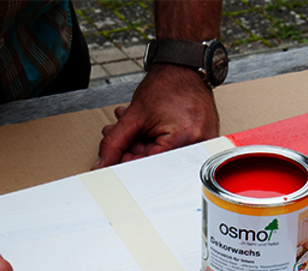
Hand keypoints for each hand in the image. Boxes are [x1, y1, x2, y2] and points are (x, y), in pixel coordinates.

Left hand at [93, 63, 218, 167]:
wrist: (184, 67)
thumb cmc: (166, 85)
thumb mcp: (134, 116)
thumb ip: (115, 143)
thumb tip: (103, 164)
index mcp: (182, 138)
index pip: (149, 166)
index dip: (128, 163)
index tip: (117, 158)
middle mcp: (197, 144)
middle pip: (157, 164)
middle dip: (134, 151)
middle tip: (124, 136)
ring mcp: (204, 143)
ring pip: (165, 157)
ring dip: (145, 146)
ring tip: (136, 128)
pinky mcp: (204, 141)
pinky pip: (177, 150)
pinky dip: (159, 143)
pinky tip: (150, 130)